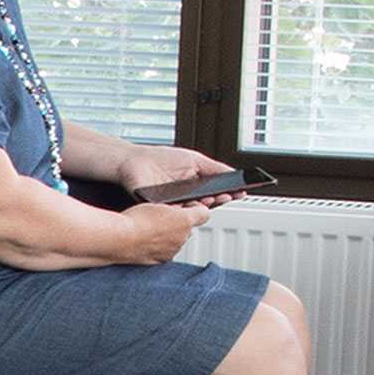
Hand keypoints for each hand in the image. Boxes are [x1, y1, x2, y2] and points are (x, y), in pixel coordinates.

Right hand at [114, 200, 207, 265]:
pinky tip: (147, 241)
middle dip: (179, 224)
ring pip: (176, 240)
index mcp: (185, 221)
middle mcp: (183, 238)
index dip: (194, 208)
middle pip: (188, 228)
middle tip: (161, 218)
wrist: (120, 240)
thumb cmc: (135, 221)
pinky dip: (160, 247)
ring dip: (169, 236)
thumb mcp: (156, 202)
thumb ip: (174, 206)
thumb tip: (181, 209)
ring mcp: (173, 250)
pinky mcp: (162, 261)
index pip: (204, 213)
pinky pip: (166, 252)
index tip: (185, 207)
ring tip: (150, 230)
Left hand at [116, 144, 238, 205]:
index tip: (239, 192)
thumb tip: (234, 173)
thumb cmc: (161, 159)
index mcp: (195, 188)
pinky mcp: (160, 211)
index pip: (215, 195)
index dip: (227, 194)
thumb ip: (214, 168)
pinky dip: (182, 210)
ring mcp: (174, 207)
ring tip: (208, 198)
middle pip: (207, 206)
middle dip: (218, 201)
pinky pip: (173, 215)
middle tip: (226, 195)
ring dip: (202, 206)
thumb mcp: (194, 160)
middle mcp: (186, 200)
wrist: (134, 161)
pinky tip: (189, 202)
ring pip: (192, 213)